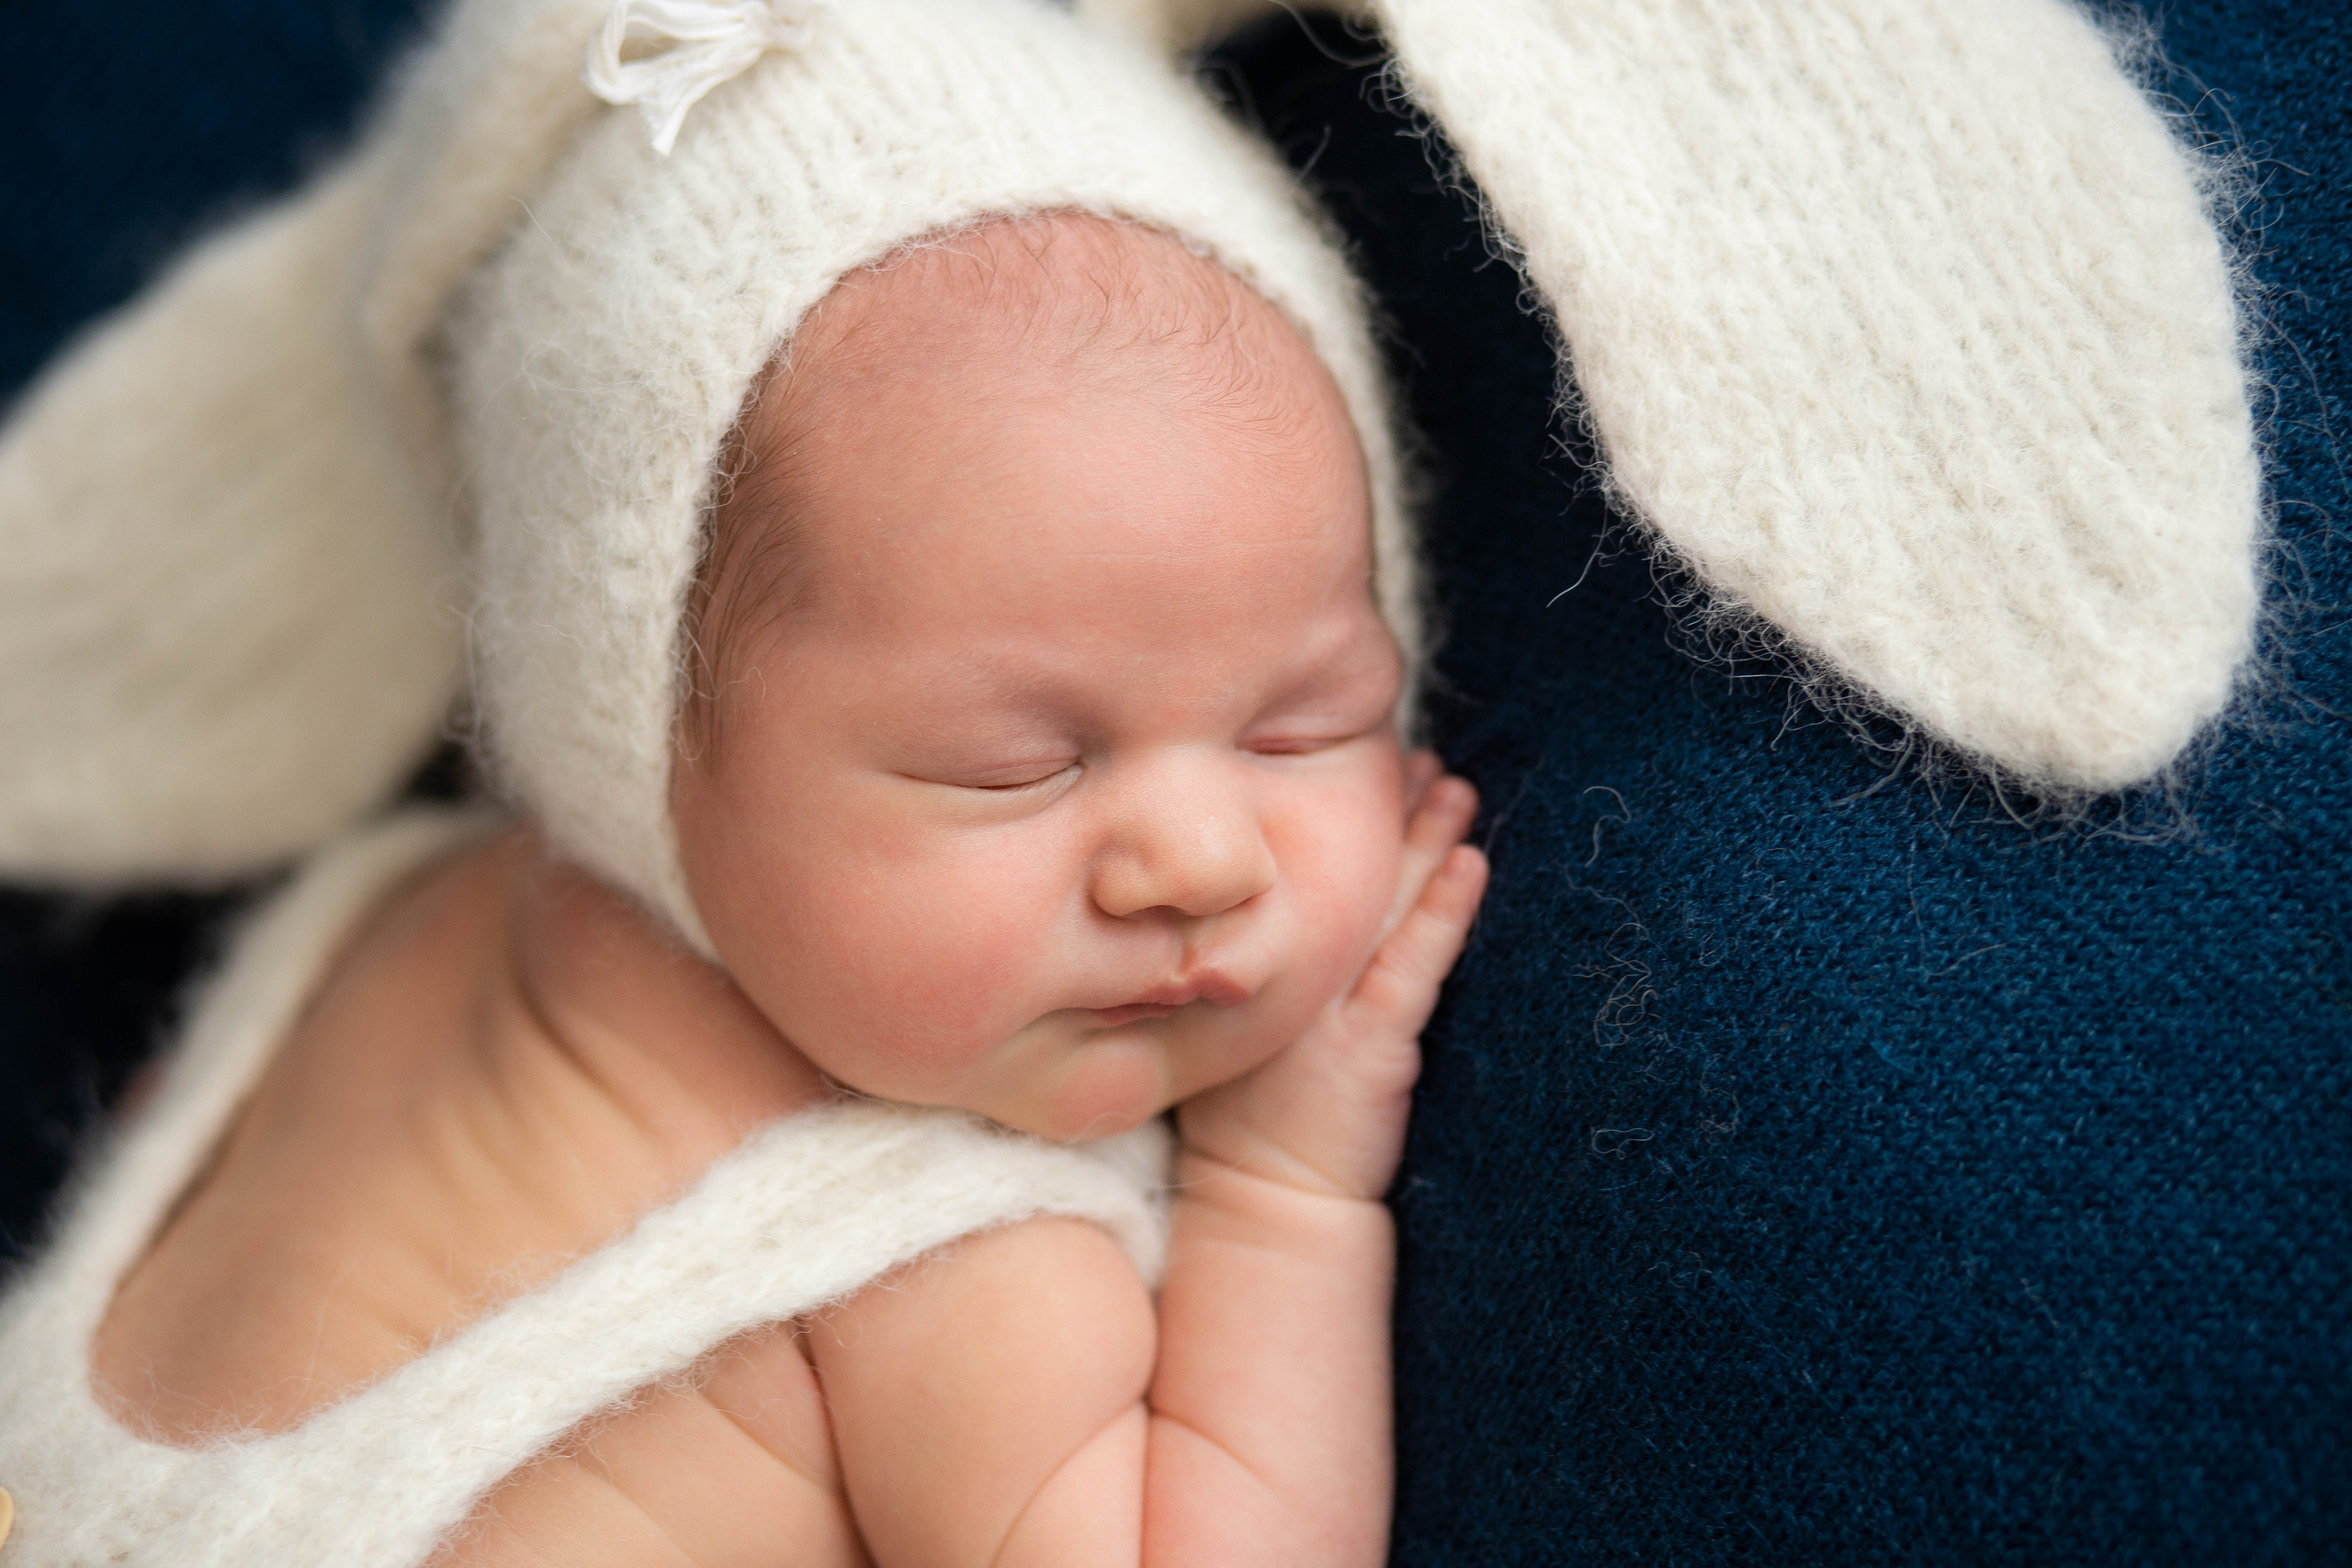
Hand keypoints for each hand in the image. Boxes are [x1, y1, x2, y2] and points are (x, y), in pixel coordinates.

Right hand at [1177, 753, 1486, 1201]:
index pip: (1286, 868)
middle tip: (1405, 750)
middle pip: (1340, 872)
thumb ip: (1226, 961)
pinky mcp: (1371, 1047)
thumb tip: (1254, 895)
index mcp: (1243, 961)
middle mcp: (1283, 972)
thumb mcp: (1218, 1022)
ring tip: (1454, 785)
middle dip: (1377, 808)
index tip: (1349, 760)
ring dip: (1422, 841)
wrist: (1264, 1201)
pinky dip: (1444, 913)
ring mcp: (1327, 1008)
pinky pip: (1414, 967)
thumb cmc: (1244, 1118)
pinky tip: (1471, 863)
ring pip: (1382, 905)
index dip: (1319, 812)